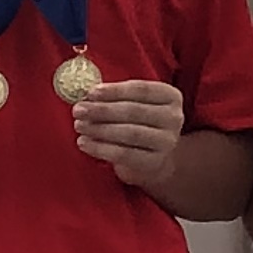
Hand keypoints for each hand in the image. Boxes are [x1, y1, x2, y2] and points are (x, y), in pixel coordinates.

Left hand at [71, 77, 186, 190]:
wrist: (153, 158)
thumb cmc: (138, 123)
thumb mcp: (133, 104)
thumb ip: (115, 97)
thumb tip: (86, 95)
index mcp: (170, 96)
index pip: (141, 90)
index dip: (114, 90)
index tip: (91, 92)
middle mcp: (173, 118)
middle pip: (133, 111)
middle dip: (102, 110)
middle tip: (78, 110)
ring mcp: (167, 142)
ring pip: (129, 133)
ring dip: (99, 128)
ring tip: (79, 125)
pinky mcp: (154, 162)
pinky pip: (123, 154)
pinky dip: (100, 148)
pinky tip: (83, 143)